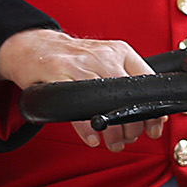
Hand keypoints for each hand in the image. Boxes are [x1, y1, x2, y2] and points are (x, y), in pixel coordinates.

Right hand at [0, 28, 166, 151]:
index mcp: (119, 51)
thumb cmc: (71, 58)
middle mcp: (102, 56)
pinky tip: (92, 137)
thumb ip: (127, 80)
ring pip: (106, 104)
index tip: (154, 128)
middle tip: (130, 138)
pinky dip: (87, 128)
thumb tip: (151, 113)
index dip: (153, 110)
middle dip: (133, 126)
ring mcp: (79, 65)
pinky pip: (77, 108)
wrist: (31, 44)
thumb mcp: (105, 59)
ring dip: (113, 131)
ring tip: (112, 142)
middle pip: (128, 97)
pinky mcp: (58, 76)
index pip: (147, 81)